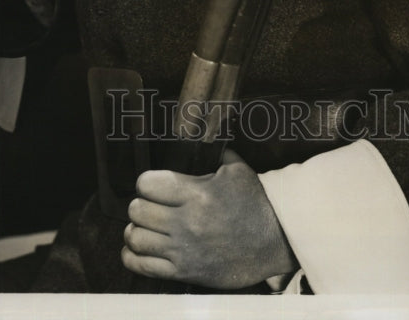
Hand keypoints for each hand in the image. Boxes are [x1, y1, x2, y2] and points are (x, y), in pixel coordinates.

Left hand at [121, 148, 296, 288]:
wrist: (275, 242)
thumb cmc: (256, 203)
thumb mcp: (237, 170)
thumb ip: (215, 153)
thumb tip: (203, 135)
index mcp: (196, 194)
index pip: (147, 184)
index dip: (146, 182)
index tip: (152, 185)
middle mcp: (186, 222)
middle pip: (138, 210)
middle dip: (140, 205)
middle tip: (150, 205)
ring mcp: (184, 250)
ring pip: (136, 238)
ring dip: (136, 230)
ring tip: (145, 226)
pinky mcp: (185, 272)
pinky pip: (143, 266)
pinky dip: (133, 257)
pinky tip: (138, 249)